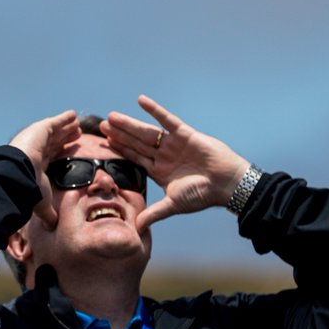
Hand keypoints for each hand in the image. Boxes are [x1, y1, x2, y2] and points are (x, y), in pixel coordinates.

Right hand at [8, 110, 79, 228]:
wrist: (17, 174)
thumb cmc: (27, 190)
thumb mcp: (41, 202)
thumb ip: (48, 213)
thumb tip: (52, 228)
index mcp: (34, 165)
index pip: (50, 157)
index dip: (60, 153)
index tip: (70, 150)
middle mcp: (34, 150)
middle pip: (53, 142)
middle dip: (64, 138)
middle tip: (76, 134)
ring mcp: (36, 138)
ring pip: (55, 132)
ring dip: (66, 128)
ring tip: (77, 125)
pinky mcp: (39, 129)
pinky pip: (55, 122)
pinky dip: (64, 119)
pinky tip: (73, 115)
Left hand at [101, 95, 247, 232]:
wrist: (227, 184)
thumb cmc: (203, 195)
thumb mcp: (174, 205)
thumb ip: (154, 214)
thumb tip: (136, 229)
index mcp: (159, 171)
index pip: (134, 158)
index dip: (120, 150)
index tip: (103, 143)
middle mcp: (164, 156)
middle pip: (136, 143)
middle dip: (119, 134)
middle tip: (101, 125)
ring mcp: (173, 144)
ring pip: (146, 131)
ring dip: (129, 124)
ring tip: (112, 116)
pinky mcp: (184, 134)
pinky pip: (166, 119)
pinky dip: (154, 110)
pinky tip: (141, 100)